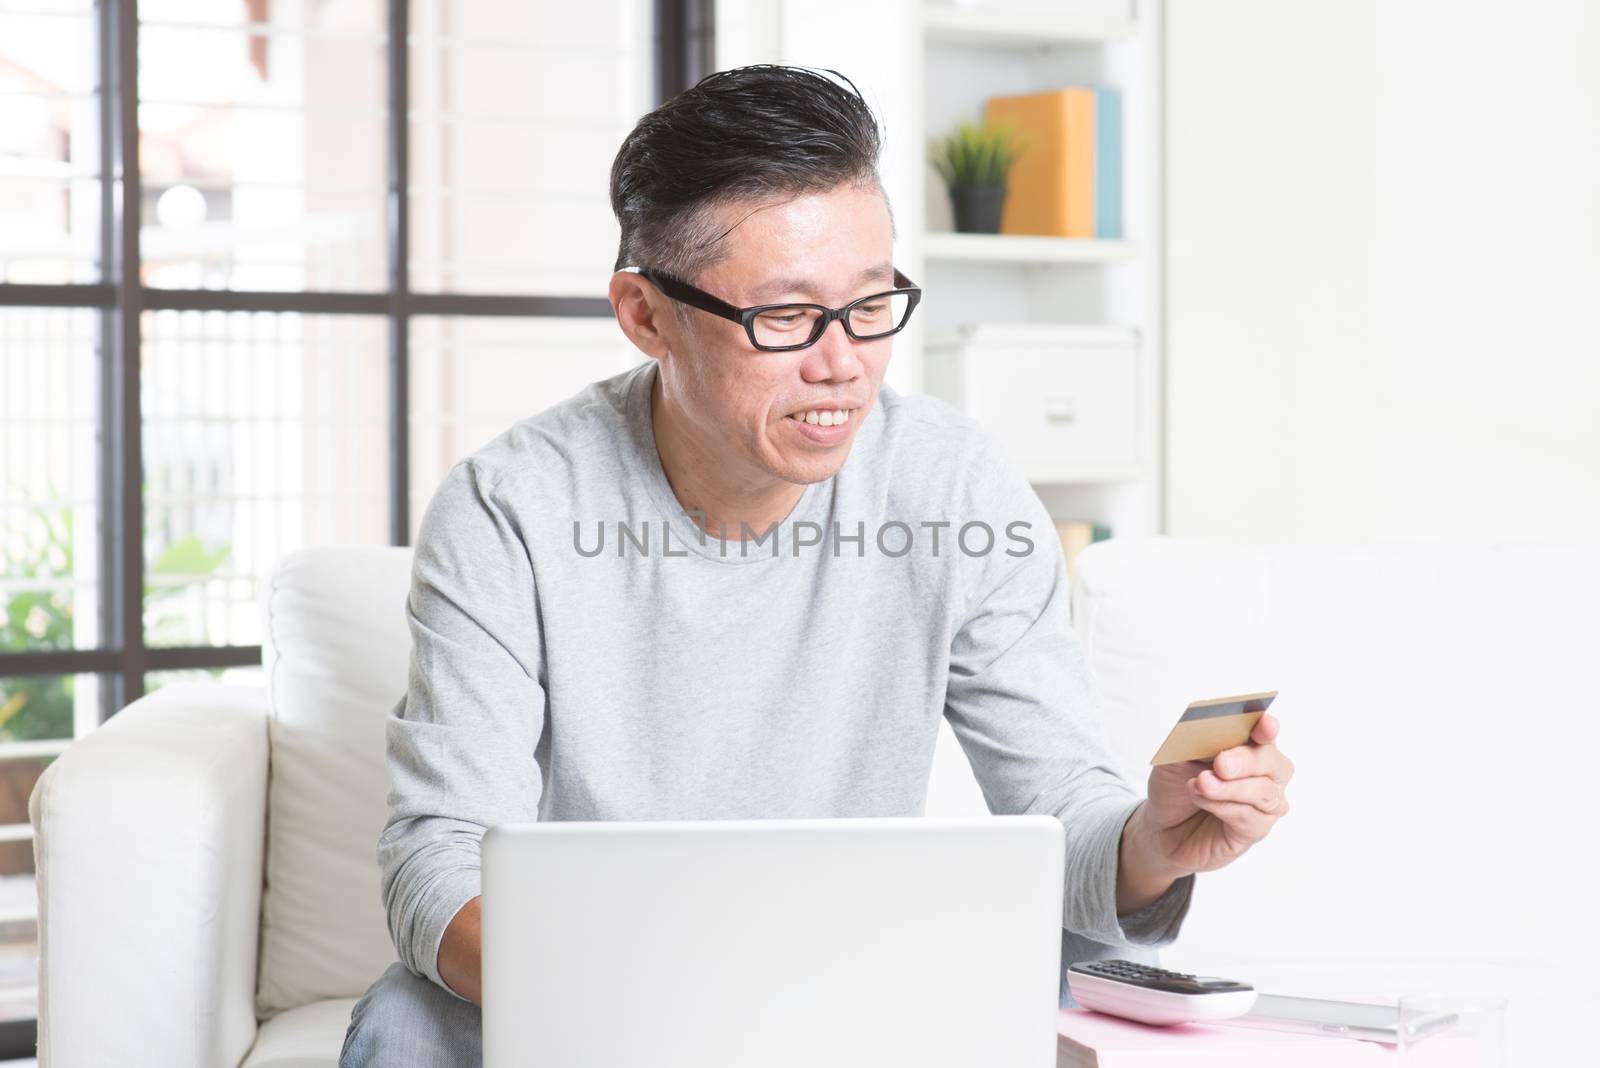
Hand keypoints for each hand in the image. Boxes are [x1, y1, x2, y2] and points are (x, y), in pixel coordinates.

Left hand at [1141, 712, 1294, 874]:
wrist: (1161, 825)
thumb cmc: (1176, 785)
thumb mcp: (1176, 755)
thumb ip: (1196, 739)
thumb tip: (1211, 726)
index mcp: (1249, 744)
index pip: (1266, 731)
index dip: (1267, 727)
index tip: (1264, 725)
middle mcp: (1266, 772)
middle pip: (1272, 762)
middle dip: (1246, 760)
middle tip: (1220, 764)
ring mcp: (1265, 802)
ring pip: (1264, 792)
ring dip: (1229, 787)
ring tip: (1202, 783)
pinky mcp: (1256, 829)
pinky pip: (1249, 817)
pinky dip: (1222, 806)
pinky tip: (1201, 799)